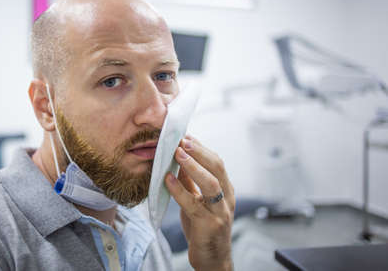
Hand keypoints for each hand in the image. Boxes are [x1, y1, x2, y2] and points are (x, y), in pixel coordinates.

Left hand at [165, 135, 234, 270]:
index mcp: (226, 190)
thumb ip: (191, 182)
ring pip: (211, 183)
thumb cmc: (204, 228)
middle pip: (218, 167)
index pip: (217, 162)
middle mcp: (227, 198)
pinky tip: (167, 179)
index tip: (186, 135)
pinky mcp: (210, 225)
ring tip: (178, 153)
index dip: (202, 148)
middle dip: (200, 151)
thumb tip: (178, 159)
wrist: (213, 260)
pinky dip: (179, 190)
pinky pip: (193, 204)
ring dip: (193, 166)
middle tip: (182, 139)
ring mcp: (220, 212)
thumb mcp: (198, 201)